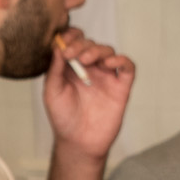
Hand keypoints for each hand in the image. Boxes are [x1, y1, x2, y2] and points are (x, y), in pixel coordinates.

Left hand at [40, 28, 134, 162]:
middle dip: (81, 45)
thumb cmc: (63, 118)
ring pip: (108, 51)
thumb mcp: (52, 92)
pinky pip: (127, 67)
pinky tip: (109, 63)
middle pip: (90, 44)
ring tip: (86, 60)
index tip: (63, 40)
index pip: (74, 42)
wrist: (79, 143)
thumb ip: (55, 69)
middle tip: (72, 54)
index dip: (70, 36)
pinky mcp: (121, 87)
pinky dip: (121, 60)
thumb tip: (57, 45)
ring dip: (97, 50)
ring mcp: (106, 76)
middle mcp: (90, 68)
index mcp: (72, 66)